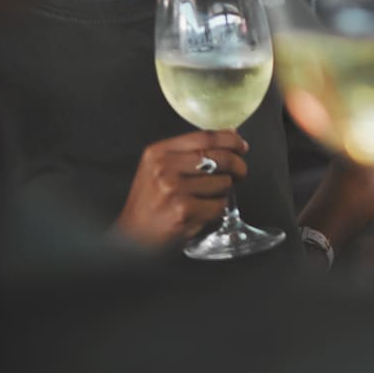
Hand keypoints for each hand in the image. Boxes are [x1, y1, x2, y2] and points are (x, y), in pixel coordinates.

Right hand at [113, 129, 247, 247]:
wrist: (131, 237)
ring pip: (223, 182)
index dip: (230, 140)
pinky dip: (217, 209)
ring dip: (224, 191)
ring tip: (209, 197)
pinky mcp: (183, 211)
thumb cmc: (150, 203)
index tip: (242, 146)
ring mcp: (174, 190)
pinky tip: (202, 212)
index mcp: (159, 153)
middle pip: (220, 157)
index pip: (205, 137)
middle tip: (239, 173)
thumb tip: (230, 136)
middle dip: (238, 166)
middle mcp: (164, 168)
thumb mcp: (159, 169)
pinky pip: (219, 205)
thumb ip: (190, 152)